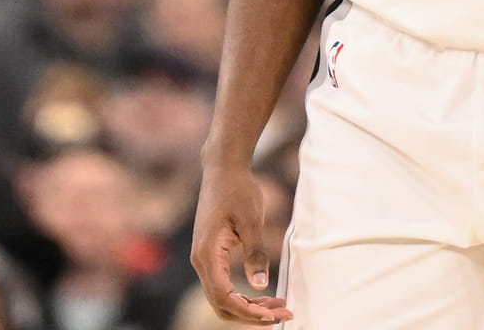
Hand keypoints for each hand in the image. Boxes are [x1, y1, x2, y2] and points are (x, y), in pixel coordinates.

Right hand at [191, 160, 291, 323]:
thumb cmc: (238, 190)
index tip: (273, 315)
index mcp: (207, 254)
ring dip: (248, 305)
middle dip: (250, 314)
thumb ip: (255, 253)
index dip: (247, 311)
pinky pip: (224, 283)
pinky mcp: (211, 254)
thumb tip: (260, 286)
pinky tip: (264, 293)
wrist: (223, 168)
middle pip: (221, 303)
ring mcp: (204, 258)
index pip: (223, 297)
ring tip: (278, 306)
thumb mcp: (251, 220)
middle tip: (282, 314)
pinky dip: (243, 293)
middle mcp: (200, 261)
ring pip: (222, 296)